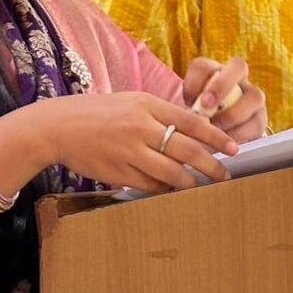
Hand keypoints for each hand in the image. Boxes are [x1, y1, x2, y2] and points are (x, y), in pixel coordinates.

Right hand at [16, 91, 240, 193]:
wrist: (59, 126)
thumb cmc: (100, 112)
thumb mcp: (133, 101)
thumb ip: (161, 114)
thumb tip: (194, 132)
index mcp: (147, 105)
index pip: (192, 122)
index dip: (216, 137)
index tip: (233, 148)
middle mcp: (140, 127)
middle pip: (186, 150)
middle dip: (211, 166)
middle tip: (225, 175)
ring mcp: (128, 151)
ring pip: (171, 173)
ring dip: (190, 182)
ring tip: (201, 186)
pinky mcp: (117, 172)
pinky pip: (149, 185)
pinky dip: (164, 189)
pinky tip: (172, 191)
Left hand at [183, 56, 266, 143]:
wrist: (214, 139)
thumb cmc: (197, 122)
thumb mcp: (187, 114)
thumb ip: (190, 110)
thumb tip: (192, 115)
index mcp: (212, 72)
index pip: (203, 67)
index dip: (196, 81)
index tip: (188, 100)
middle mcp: (237, 78)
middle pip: (238, 66)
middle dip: (222, 85)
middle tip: (206, 105)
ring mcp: (252, 96)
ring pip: (254, 96)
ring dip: (233, 113)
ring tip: (216, 130)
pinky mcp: (259, 119)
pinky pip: (256, 122)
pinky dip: (240, 133)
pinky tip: (226, 142)